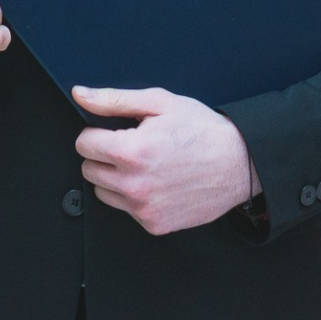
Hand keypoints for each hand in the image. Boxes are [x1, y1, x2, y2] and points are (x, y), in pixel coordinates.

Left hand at [73, 87, 258, 235]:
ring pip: (103, 192)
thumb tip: (81, 95)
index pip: (83, 144)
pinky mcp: (154, 224)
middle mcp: (134, 185)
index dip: (98, 133)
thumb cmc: (203, 131)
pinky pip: (126, 210)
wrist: (239, 163)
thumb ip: (114, 100)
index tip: (115, 132)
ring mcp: (144, 208)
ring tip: (145, 164)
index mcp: (132, 151)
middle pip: (89, 170)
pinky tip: (156, 182)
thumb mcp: (159, 103)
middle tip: (132, 146)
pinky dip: (134, 197)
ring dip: (115, 178)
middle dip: (104, 155)